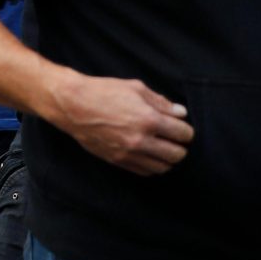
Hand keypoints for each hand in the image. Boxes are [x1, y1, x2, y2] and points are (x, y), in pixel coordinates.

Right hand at [50, 70, 193, 176]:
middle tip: (176, 139)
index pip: (182, 134)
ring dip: (168, 159)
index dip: (186, 131)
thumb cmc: (103, 91)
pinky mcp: (118, 161)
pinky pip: (145, 172)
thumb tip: (180, 113)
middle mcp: (141, 141)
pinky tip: (149, 155)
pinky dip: (152, 166)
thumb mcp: (135, 88)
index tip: (182, 128)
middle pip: (177, 155)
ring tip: (164, 148)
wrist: (74, 105)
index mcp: (149, 119)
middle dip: (180, 147)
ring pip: (162, 167)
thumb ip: (160, 102)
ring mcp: (129, 154)